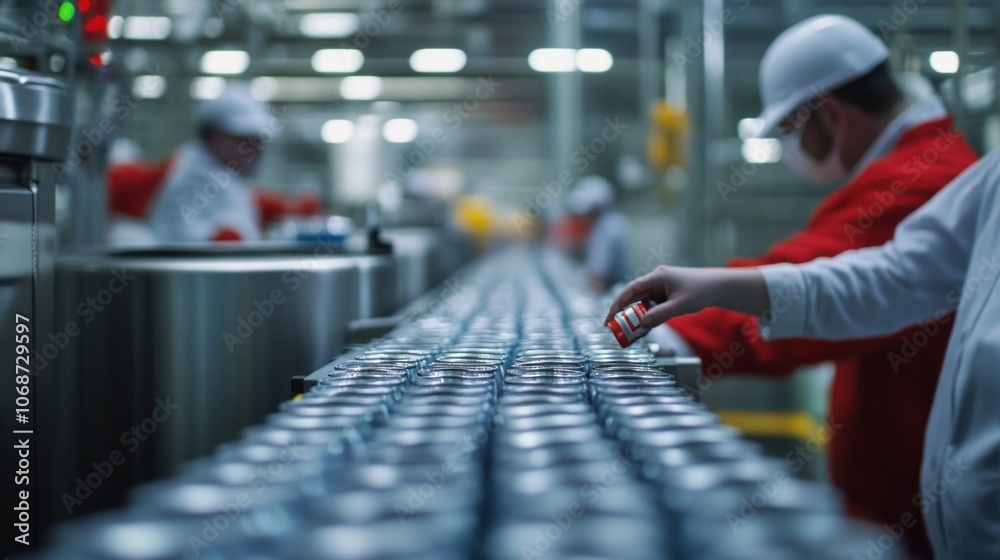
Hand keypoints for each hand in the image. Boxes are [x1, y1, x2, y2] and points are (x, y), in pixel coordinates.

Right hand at [604, 266, 769, 327]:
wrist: (720, 287)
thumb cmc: (702, 291)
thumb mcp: (680, 306)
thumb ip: (660, 315)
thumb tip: (642, 324)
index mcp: (657, 277)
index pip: (631, 289)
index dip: (618, 303)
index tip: (609, 318)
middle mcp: (656, 280)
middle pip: (634, 297)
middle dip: (623, 312)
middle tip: (613, 328)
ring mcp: (661, 287)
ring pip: (642, 303)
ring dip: (635, 316)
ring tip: (627, 332)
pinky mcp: (667, 295)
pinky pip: (652, 306)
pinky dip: (647, 317)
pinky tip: (643, 329)